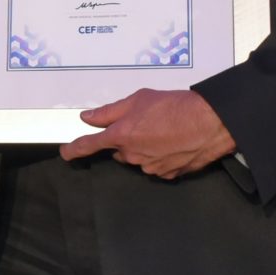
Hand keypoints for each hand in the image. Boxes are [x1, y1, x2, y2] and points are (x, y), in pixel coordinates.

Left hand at [60, 88, 235, 178]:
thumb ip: (109, 111)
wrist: (210, 123)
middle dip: (126, 139)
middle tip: (145, 123)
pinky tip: (174, 143)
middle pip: (119, 151)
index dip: (74, 150)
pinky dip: (161, 156)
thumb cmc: (176, 107)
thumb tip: (88, 117)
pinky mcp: (168, 175)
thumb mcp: (138, 99)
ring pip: (138, 158)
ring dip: (145, 147)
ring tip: (165, 131)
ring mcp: (150, 168)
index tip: (65, 153)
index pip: (89, 146)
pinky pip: (157, 166)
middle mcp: (132, 156)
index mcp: (121, 135)